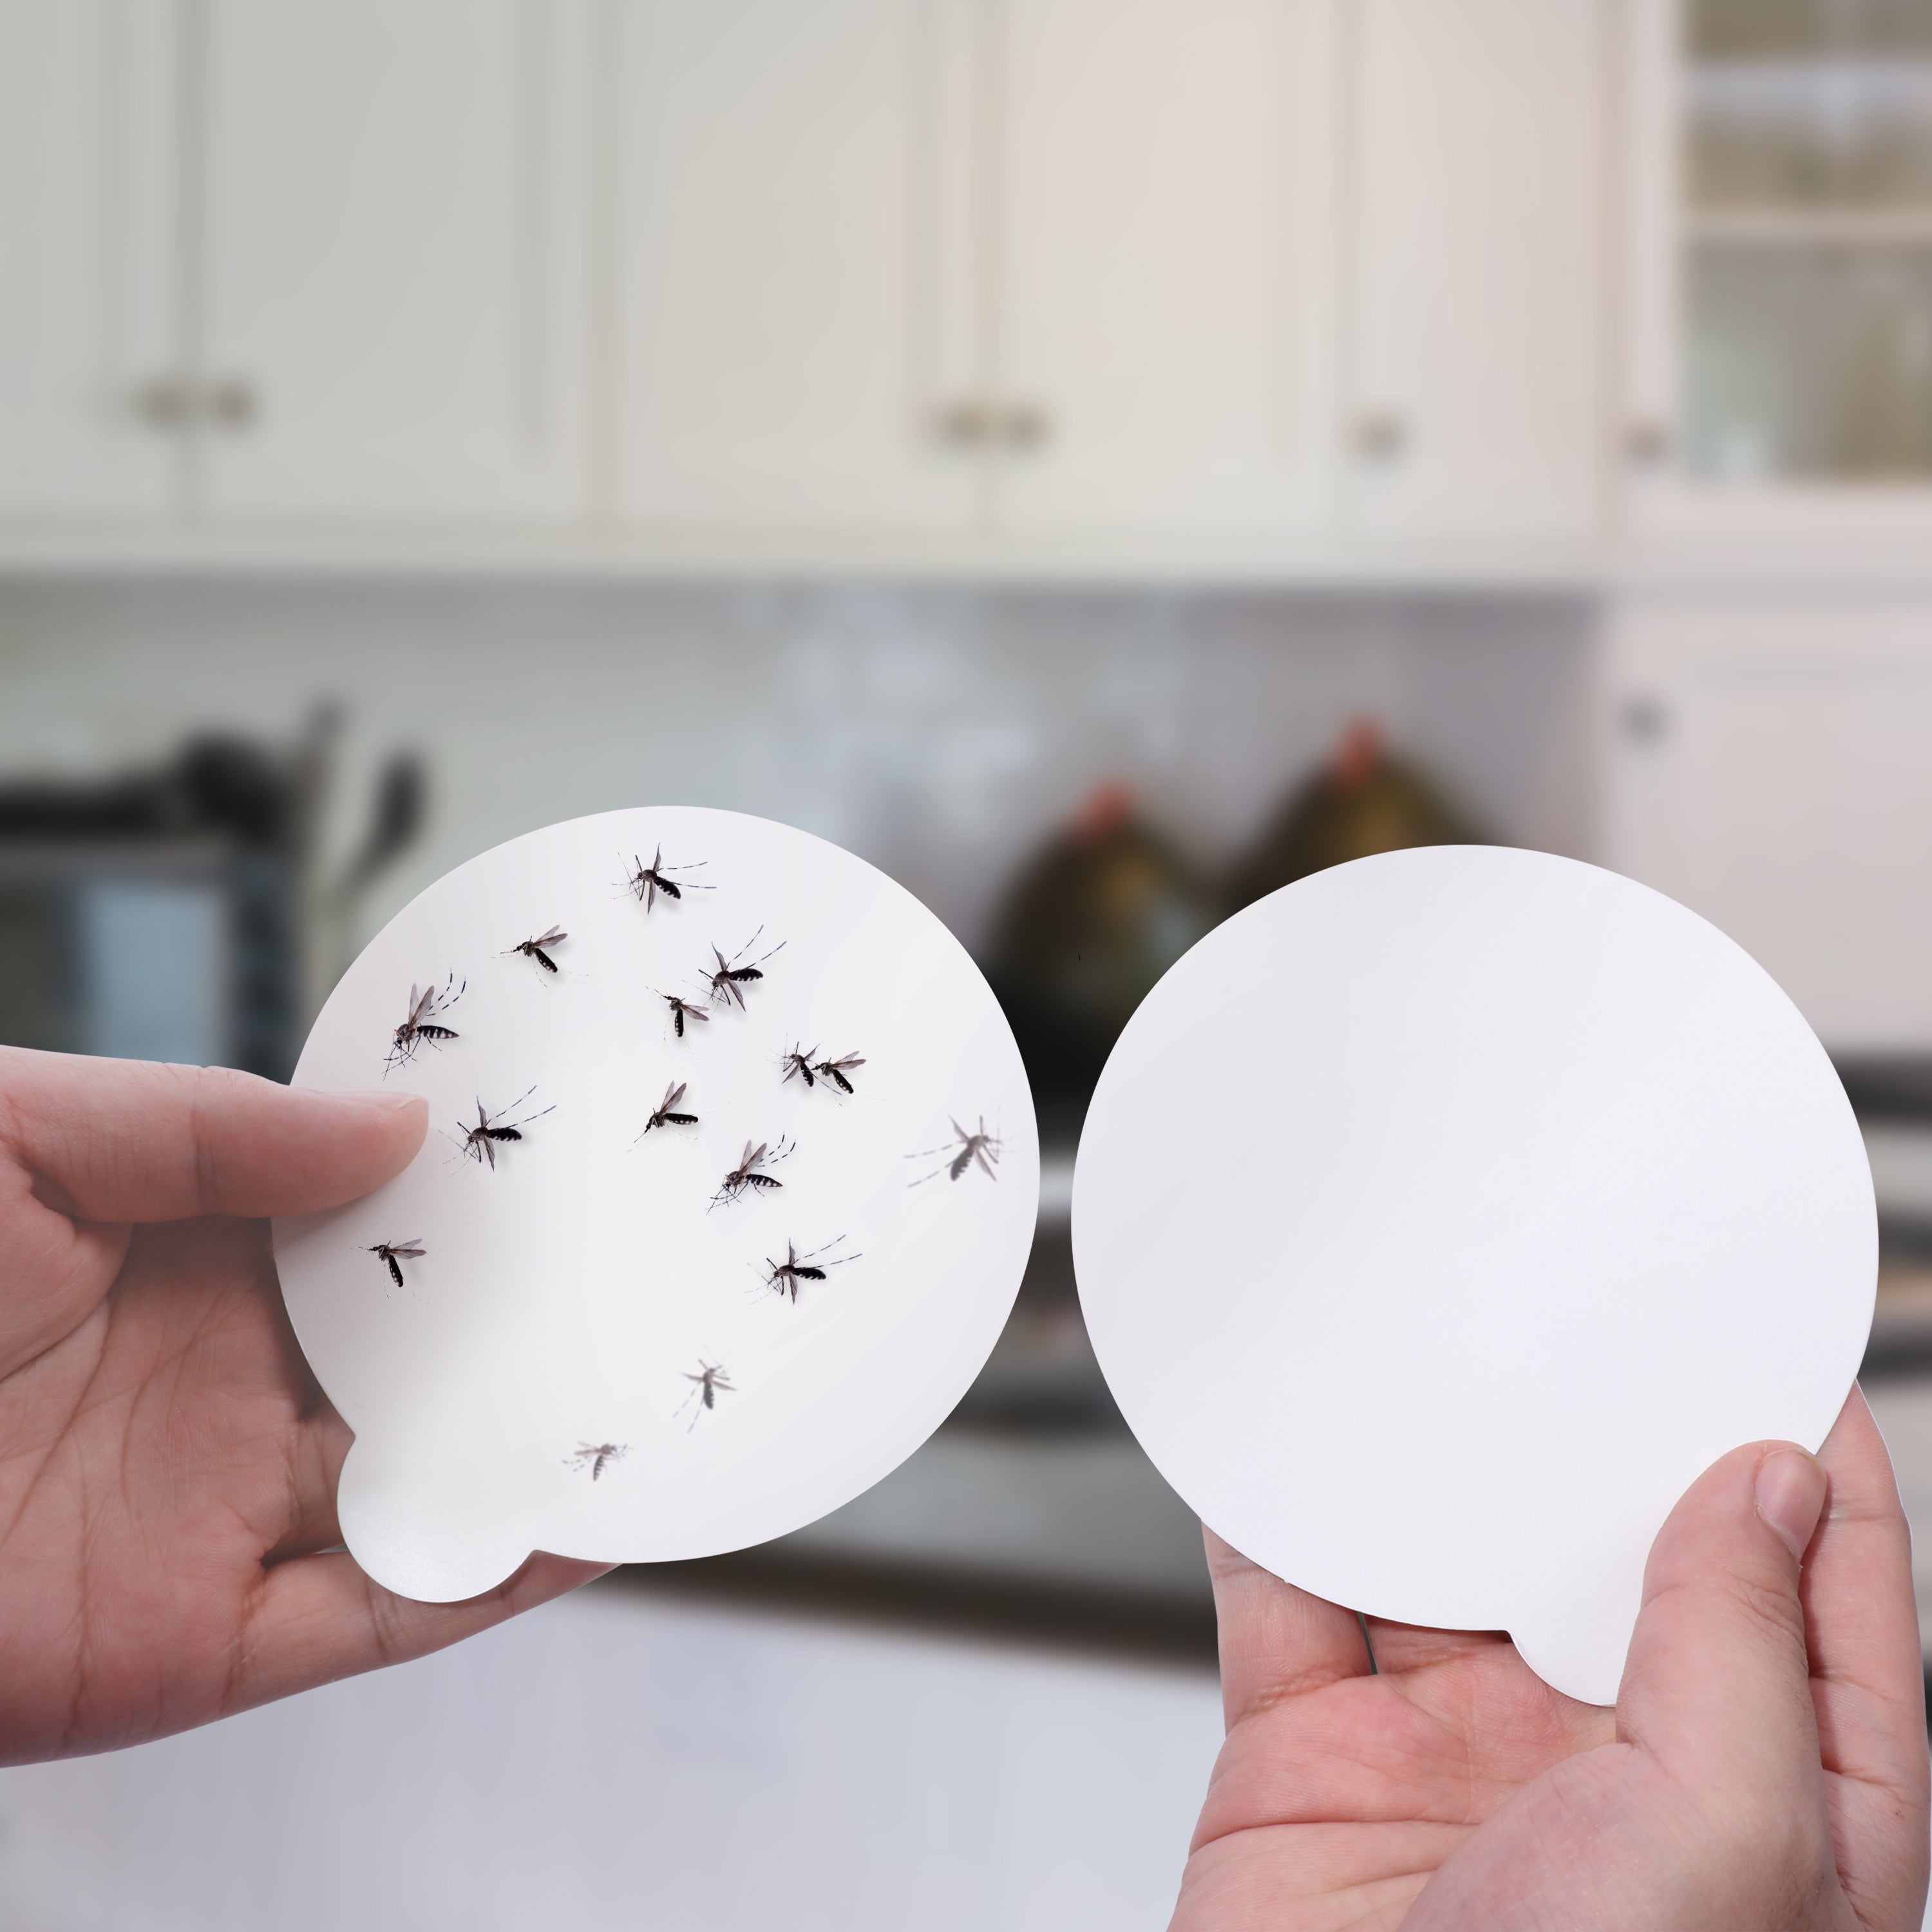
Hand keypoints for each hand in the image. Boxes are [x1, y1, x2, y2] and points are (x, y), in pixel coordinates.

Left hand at [0, 1047, 606, 1764]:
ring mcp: (221, 1513)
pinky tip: (582, 1517)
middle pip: (422, 1353)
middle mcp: (222, 1384)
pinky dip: (489, 1575)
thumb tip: (397, 1125)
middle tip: (670, 1270)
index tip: (584, 1157)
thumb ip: (208, 1128)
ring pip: (425, 1480)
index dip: (478, 1194)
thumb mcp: (14, 1139)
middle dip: (539, 1317)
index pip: (373, 1222)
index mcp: (185, 1259)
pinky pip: (379, 1610)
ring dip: (544, 1443)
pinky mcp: (205, 1640)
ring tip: (671, 1391)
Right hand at [1176, 1387, 1928, 1929]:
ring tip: (1428, 1347)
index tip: (1779, 1337)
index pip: (1824, 1596)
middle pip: (1619, 1553)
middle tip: (1584, 1303)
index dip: (1812, 1460)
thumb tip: (1771, 1483)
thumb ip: (1748, 1646)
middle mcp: (1620, 1777)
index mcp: (1774, 1811)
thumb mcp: (1729, 1842)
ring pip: (1447, 1560)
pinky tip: (1277, 1436)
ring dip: (1430, 1460)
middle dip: (1598, 1433)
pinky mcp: (1313, 1759)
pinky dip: (1272, 1512)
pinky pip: (1290, 1599)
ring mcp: (1458, 1763)